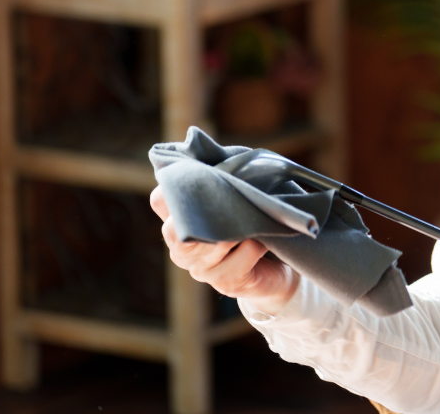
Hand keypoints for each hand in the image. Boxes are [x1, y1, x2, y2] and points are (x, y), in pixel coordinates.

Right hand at [150, 185, 299, 314]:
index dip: (175, 187)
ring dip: (241, 227)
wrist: (278, 267)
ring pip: (215, 240)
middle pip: (174, 229)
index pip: (160, 200)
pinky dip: (259, 243)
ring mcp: (200, 268)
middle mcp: (182, 248)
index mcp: (179, 222)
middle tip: (233, 202)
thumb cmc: (253, 222)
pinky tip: (264, 242)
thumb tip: (220, 157)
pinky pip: (244, 252)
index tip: (202, 173)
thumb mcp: (237, 196)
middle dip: (207, 212)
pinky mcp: (224, 282)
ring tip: (255, 221)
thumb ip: (222, 179)